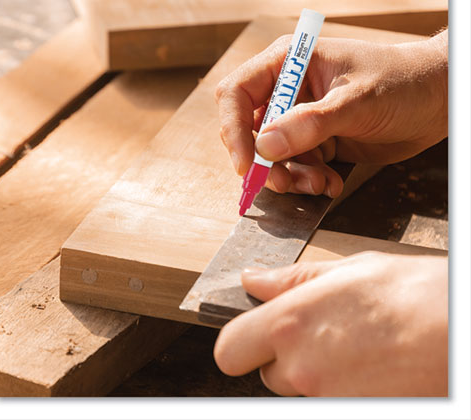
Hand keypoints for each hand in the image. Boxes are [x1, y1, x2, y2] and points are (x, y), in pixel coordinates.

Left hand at [214, 252, 447, 396]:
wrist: (462, 334)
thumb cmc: (415, 294)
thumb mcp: (348, 270)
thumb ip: (290, 280)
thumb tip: (253, 280)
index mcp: (291, 324)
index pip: (229, 350)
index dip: (240, 341)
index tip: (253, 333)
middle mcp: (302, 369)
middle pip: (267, 373)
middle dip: (285, 356)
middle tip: (320, 334)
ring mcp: (327, 401)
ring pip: (298, 391)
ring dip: (313, 375)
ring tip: (352, 348)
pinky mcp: (352, 414)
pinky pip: (326, 403)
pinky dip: (339, 389)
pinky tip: (366, 367)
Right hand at [215, 31, 447, 197]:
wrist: (436, 102)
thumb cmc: (401, 82)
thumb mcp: (356, 101)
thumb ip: (310, 123)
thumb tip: (265, 146)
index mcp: (288, 63)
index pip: (237, 93)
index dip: (233, 129)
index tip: (247, 164)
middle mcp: (287, 91)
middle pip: (248, 131)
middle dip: (264, 162)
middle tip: (284, 183)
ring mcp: (299, 118)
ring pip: (271, 156)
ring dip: (290, 176)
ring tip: (320, 184)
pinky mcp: (314, 141)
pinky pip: (294, 167)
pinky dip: (308, 181)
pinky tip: (331, 182)